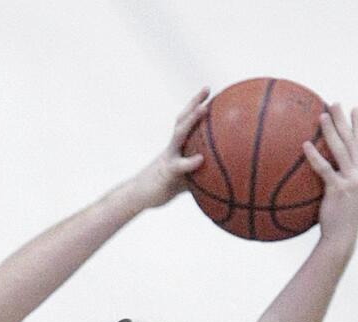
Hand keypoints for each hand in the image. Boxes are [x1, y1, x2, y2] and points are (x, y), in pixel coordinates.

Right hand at [131, 88, 208, 208]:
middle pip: (182, 120)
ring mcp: (168, 158)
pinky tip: (200, 159)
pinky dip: (189, 162)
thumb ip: (199, 175)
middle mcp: (172, 148)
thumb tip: (220, 178)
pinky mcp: (166, 173)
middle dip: (194, 103)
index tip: (208, 92)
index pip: (186, 122)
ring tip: (204, 109)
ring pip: (180, 134)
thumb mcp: (183, 179)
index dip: (196, 106)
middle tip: (207, 89)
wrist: (137, 197)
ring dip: (192, 120)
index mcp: (176, 147)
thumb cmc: (162, 188)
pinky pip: (179, 165)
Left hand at [305, 105, 357, 253]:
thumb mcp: (345, 194)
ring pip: (341, 149)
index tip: (354, 109)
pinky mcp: (338, 189)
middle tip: (335, 103)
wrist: (341, 237)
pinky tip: (305, 145)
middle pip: (353, 140)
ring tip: (322, 115)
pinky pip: (324, 168)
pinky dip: (315, 156)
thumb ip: (340, 177)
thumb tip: (325, 168)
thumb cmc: (339, 218)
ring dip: (331, 130)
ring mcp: (352, 180)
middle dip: (344, 120)